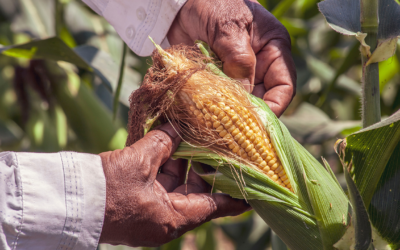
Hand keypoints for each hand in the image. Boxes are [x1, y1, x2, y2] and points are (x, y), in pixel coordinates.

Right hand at [98, 123, 249, 246]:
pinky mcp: (139, 203)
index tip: (255, 188)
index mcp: (174, 217)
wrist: (68, 203)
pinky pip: (160, 184)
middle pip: (197, 192)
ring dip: (183, 162)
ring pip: (177, 185)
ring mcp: (152, 212)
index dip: (236, 196)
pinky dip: (166, 166)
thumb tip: (177, 127)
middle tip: (221, 146)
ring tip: (194, 138)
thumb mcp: (139, 163)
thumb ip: (162, 143)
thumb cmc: (106, 190)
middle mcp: (166, 218)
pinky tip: (170, 145)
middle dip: (205, 167)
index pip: (216, 206)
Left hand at [167, 0, 295, 116]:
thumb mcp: (228, 28)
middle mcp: (259, 65)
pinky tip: (205, 115)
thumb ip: (239, 60)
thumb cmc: (212, 4)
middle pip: (263, 99)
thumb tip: (244, 96)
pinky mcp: (217, 79)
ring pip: (241, 103)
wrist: (180, 4)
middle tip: (233, 131)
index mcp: (273, 49)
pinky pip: (221, 100)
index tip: (258, 123)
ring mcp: (237, 74)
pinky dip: (214, 109)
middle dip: (250, 115)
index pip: (284, 86)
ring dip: (230, 115)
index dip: (275, 107)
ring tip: (218, 125)